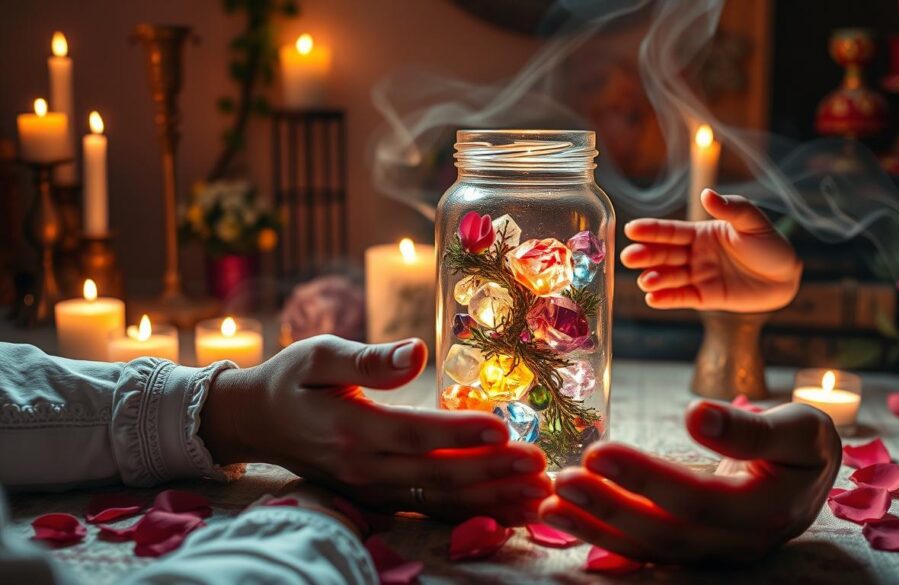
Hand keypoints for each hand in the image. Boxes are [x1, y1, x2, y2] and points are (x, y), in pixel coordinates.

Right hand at [202, 335, 549, 524]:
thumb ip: (366, 358)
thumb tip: (415, 352)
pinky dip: (475, 512)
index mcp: (350, 429)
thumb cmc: (292, 380)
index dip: (460, 432)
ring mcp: (373, 491)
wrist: (256, 423)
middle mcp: (364, 468)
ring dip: (493, 497)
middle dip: (493, 471)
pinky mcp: (380, 500)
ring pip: (441, 500)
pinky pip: (433, 511)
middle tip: (539, 463)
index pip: (415, 433)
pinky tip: (512, 510)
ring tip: (538, 492)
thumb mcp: (318, 355)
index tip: (504, 429)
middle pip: (437, 473)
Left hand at [539, 401, 840, 563]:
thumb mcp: (799, 428)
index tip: (598, 451)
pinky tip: (563, 517)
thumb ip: (751, 429)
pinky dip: (600, 535)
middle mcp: (735, 542)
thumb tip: (698, 416)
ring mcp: (711, 554)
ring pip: (647, 549)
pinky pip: (641, 550)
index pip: (696, 499)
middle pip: (664, 531)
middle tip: (561, 479)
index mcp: (764, 509)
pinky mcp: (691, 553)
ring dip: (595, 527)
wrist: (810, 483)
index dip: (646, 479)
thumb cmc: (802, 445)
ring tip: (549, 503)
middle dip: (609, 506)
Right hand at [621, 189, 801, 311]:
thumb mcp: (752, 222)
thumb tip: (706, 195)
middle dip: (646, 256)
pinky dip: (667, 299)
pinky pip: (683, 298)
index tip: (631, 229)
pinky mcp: (706, 298)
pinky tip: (653, 298)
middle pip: (664, 255)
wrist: (786, 278)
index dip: (651, 231)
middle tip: (629, 257)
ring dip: (655, 278)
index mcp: (701, 234)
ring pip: (670, 277)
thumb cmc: (770, 245)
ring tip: (644, 280)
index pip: (670, 232)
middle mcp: (694, 255)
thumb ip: (730, 209)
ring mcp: (699, 277)